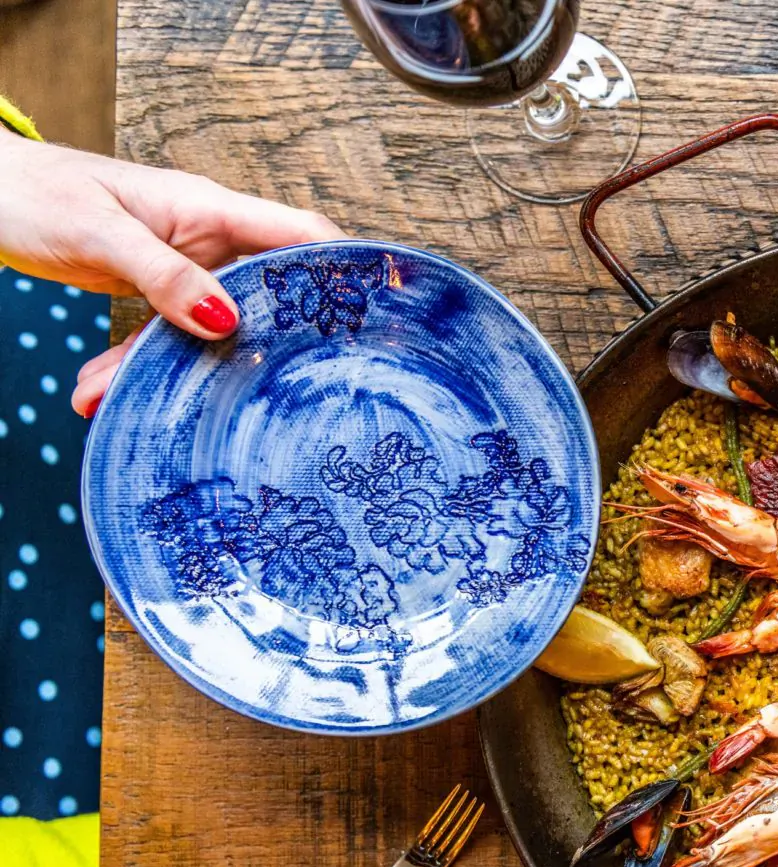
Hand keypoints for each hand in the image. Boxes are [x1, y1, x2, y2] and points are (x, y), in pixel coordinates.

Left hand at [0, 138, 343, 415]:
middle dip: (263, 348)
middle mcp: (206, 239)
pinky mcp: (153, 291)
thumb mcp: (99, 231)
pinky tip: (100, 393)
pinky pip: (161, 338)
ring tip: (121, 401)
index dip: (346, 269)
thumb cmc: (34, 191)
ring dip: (172, 371)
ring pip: (205, 330)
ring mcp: (182, 267)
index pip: (300, 236)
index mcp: (209, 209)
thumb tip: (224, 320)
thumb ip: (162, 275)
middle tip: (277, 396)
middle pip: (265, 298)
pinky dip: (133, 368)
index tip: (379, 314)